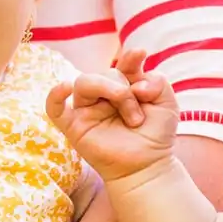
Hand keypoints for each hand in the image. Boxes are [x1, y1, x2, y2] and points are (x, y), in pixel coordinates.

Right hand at [45, 49, 177, 181]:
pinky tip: (64, 87)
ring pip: (83, 82)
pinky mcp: (73, 126)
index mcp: (123, 86)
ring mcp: (86, 109)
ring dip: (109, 91)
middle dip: (125, 89)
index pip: (122, 65)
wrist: (148, 167)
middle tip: (139, 115)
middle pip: (104, 73)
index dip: (129, 58)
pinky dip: (55, 95)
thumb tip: (137, 82)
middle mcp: (102, 95)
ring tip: (130, 116)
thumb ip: (158, 82)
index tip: (140, 54)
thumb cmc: (156, 136)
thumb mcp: (168, 104)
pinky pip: (54, 107)